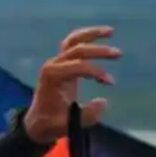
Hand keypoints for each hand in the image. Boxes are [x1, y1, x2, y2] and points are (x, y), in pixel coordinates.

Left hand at [23, 25, 118, 145]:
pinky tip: (102, 35)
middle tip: (118, 54)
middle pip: (77, 50)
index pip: (77, 66)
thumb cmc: (50, 124)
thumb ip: (85, 116)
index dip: (95, 72)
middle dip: (98, 50)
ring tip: (111, 31)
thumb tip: (103, 102)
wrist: (37, 122)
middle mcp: (53, 65)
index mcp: (52, 77)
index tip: (110, 82)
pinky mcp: (61, 63)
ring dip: (91, 34)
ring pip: (73, 40)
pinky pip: (72, 44)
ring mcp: (56, 62)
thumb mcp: (66, 125)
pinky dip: (86, 37)